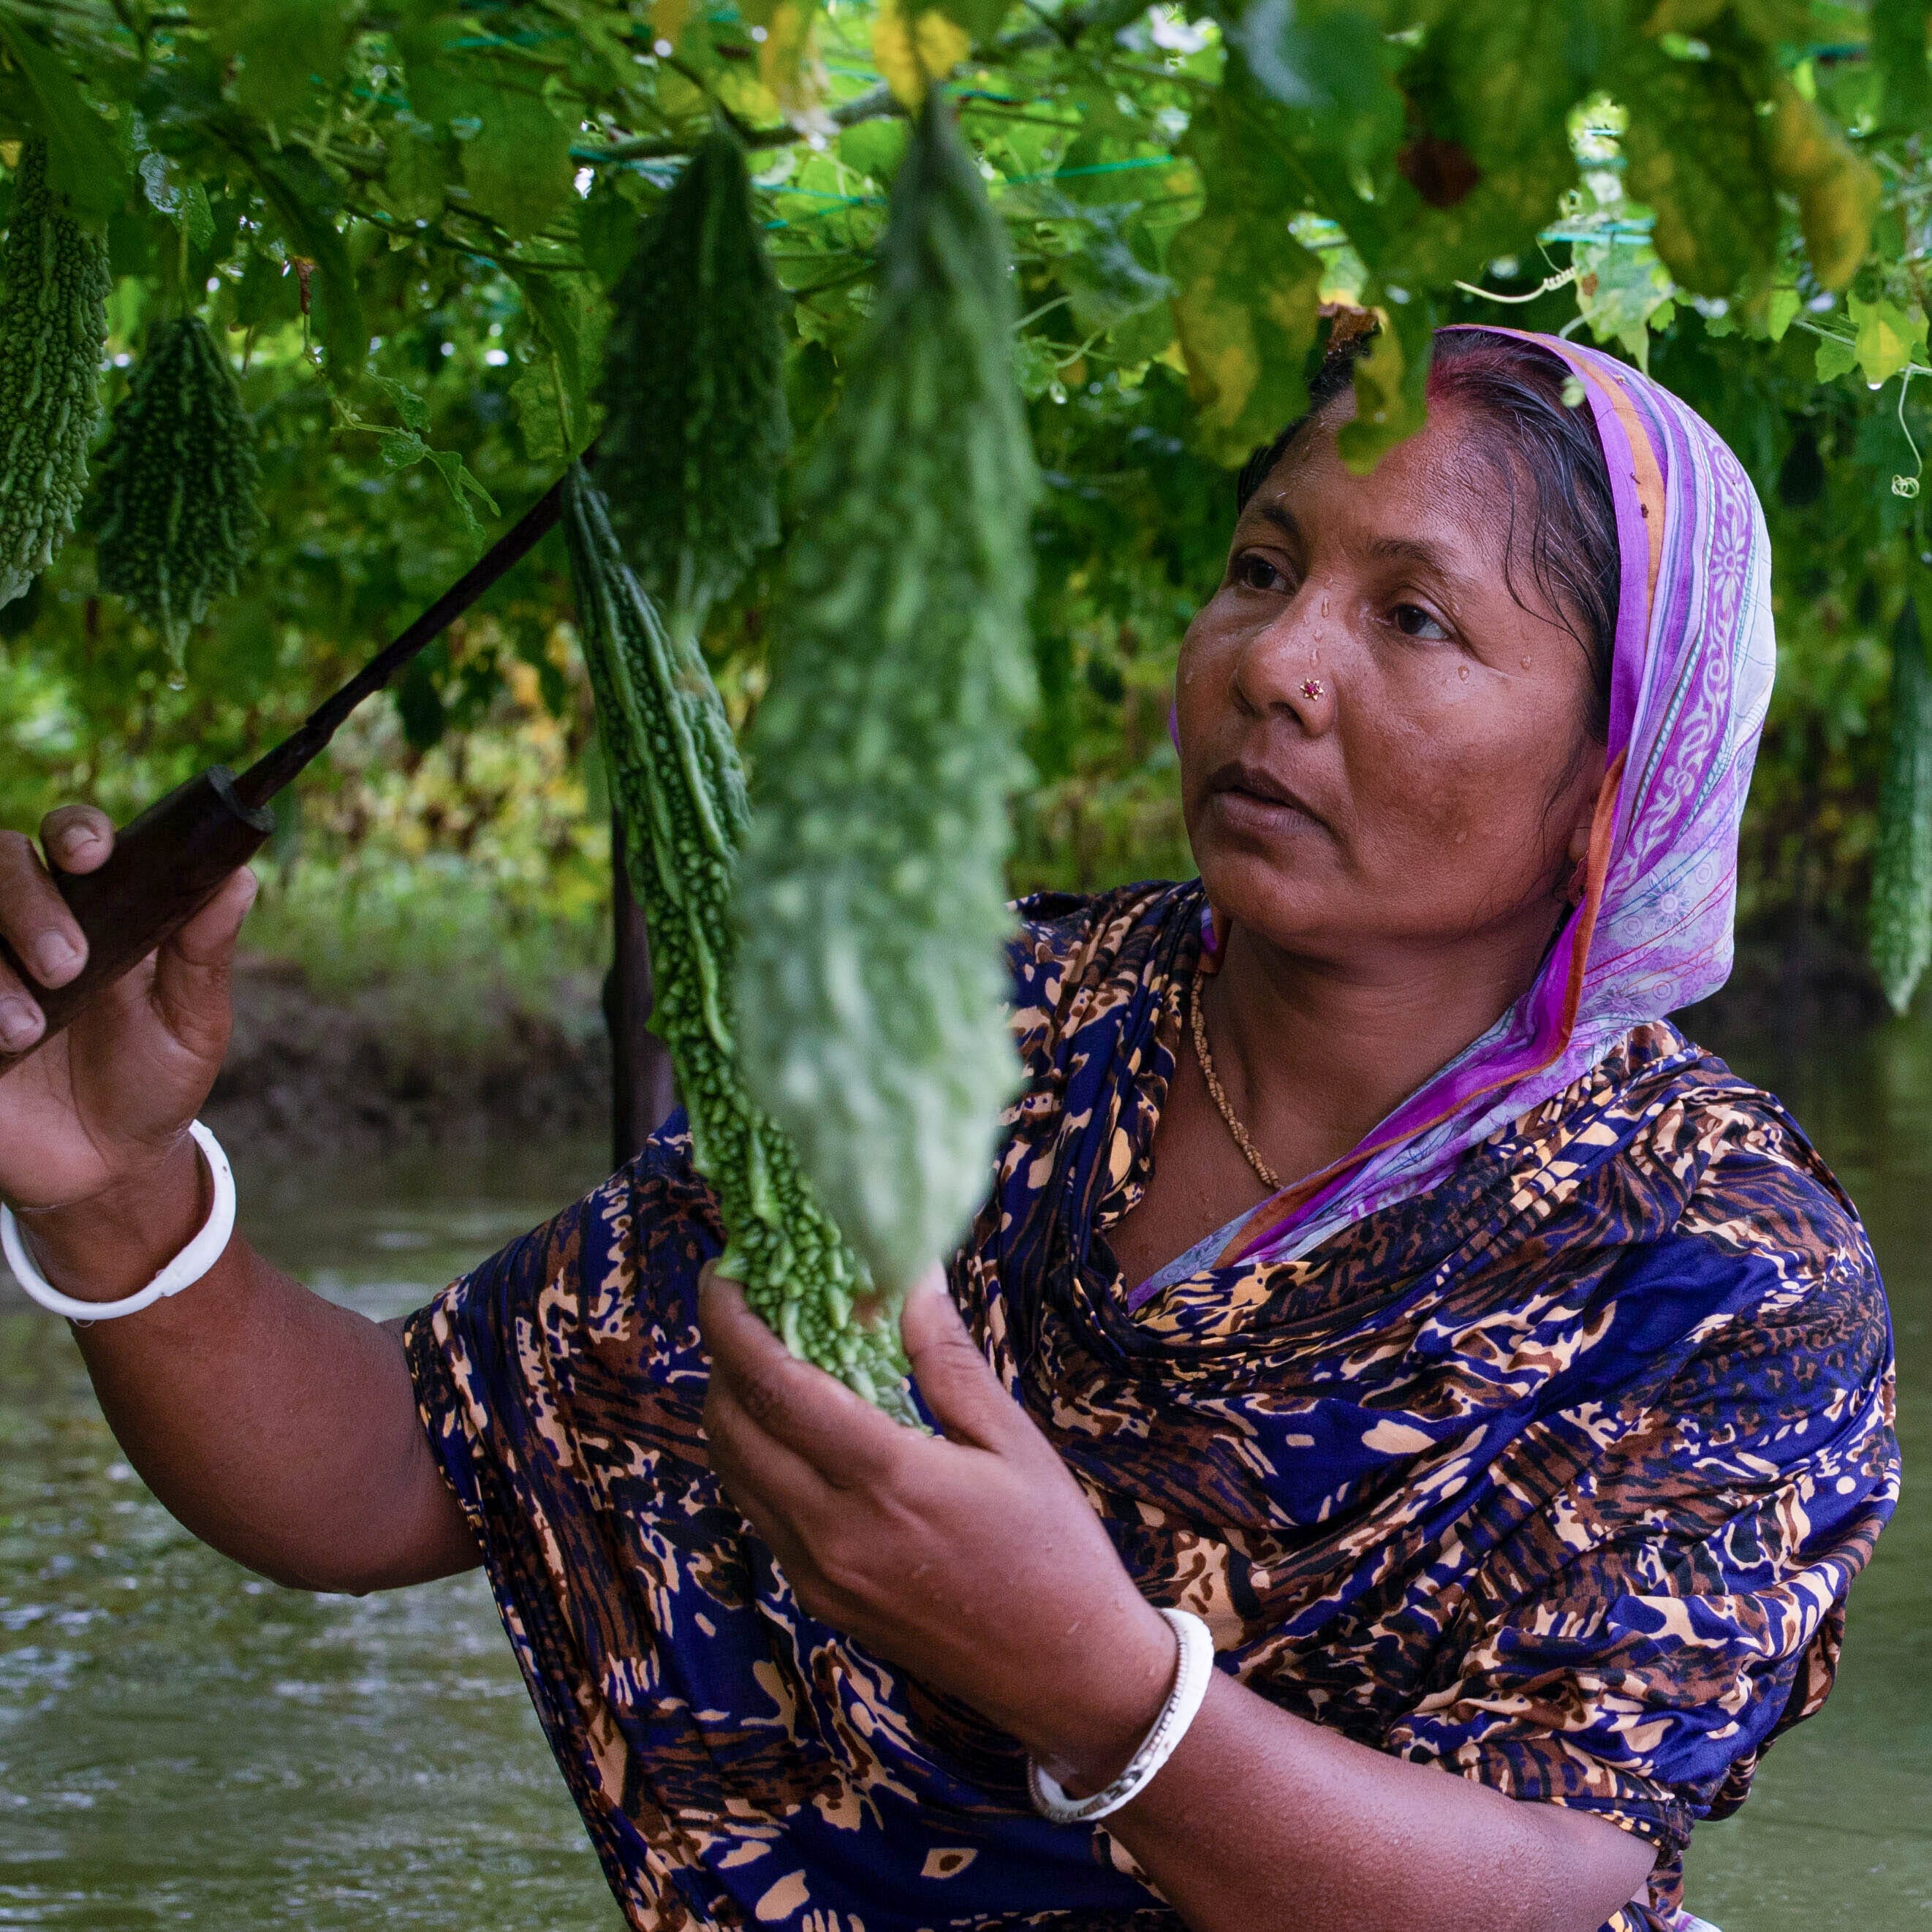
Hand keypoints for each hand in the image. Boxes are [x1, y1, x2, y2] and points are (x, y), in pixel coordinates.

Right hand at [0, 803, 254, 1238]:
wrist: (106, 1166)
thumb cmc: (154, 1079)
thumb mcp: (191, 1022)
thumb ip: (203, 953)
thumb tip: (239, 879)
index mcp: (95, 910)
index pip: (74, 840)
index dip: (76, 831)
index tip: (91, 854)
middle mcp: (25, 926)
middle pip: (2, 862)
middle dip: (29, 903)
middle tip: (67, 964)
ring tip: (28, 1030)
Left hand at [699, 1264, 1177, 1792]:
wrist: (1066, 1674)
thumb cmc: (1052, 1548)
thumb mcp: (1012, 1440)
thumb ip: (945, 1358)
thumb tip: (907, 1275)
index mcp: (882, 1480)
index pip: (772, 1385)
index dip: (731, 1323)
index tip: (721, 1274)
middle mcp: (830, 1531)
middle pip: (730, 1428)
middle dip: (723, 1359)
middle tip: (747, 1309)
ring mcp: (817, 1574)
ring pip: (734, 1473)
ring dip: (732, 1409)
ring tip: (767, 1358)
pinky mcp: (819, 1600)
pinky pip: (760, 1514)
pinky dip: (755, 1459)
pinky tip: (795, 1430)